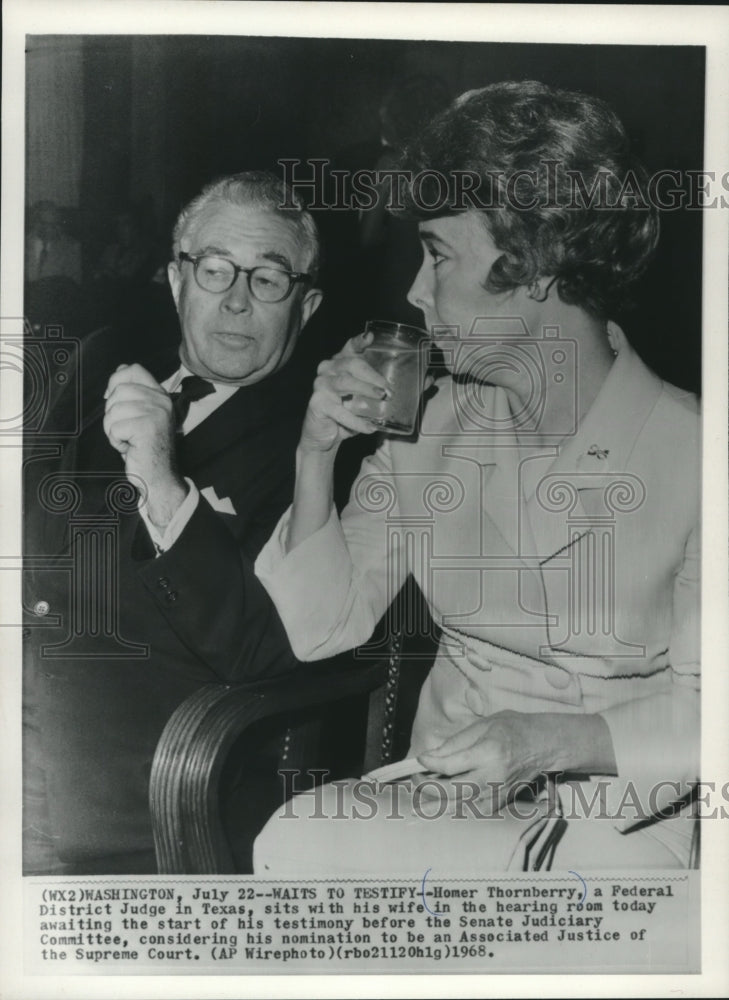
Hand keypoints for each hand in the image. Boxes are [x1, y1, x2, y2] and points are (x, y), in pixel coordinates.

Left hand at [103, 363, 186, 527]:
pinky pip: (114, 427)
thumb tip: (121, 368)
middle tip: (126, 430)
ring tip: (129, 440)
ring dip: (113, 429)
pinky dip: (116, 441)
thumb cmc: (145, 448)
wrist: (158, 478)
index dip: (116, 381)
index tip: (114, 400)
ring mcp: (156, 413)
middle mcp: (162, 401)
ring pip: (113, 410)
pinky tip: (130, 448)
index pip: (133, 369)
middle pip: (118, 390)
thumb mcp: (141, 415)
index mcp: (161, 395)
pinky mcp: (147, 427)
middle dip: (112, 413)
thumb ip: (134, 393)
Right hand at [299, 332, 388, 453]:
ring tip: (381, 397)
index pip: (350, 347)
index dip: (359, 341)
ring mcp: (321, 384)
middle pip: (352, 363)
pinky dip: (357, 420)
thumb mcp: (364, 399)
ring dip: (365, 389)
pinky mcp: (317, 403)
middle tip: (387, 388)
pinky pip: (340, 411)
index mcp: (340, 363)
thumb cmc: (347, 413)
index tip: (370, 337)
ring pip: (345, 382)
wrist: (325, 435)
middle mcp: (328, 369)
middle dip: (373, 375)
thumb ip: (381, 389)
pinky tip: (369, 427)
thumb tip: (418, 385)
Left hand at [416, 711, 615, 813]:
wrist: (543, 745)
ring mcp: (497, 792)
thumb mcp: (483, 724)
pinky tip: (444, 797)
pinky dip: (455, 805)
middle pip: (451, 791)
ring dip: (437, 800)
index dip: (430, 764)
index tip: (418, 760)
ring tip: (424, 789)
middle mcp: (493, 776)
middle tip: (415, 779)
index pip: (451, 765)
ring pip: (459, 805)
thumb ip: (456, 742)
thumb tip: (431, 756)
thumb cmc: (513, 729)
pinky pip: (471, 809)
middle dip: (427, 787)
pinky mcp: (500, 802)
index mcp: (489, 752)